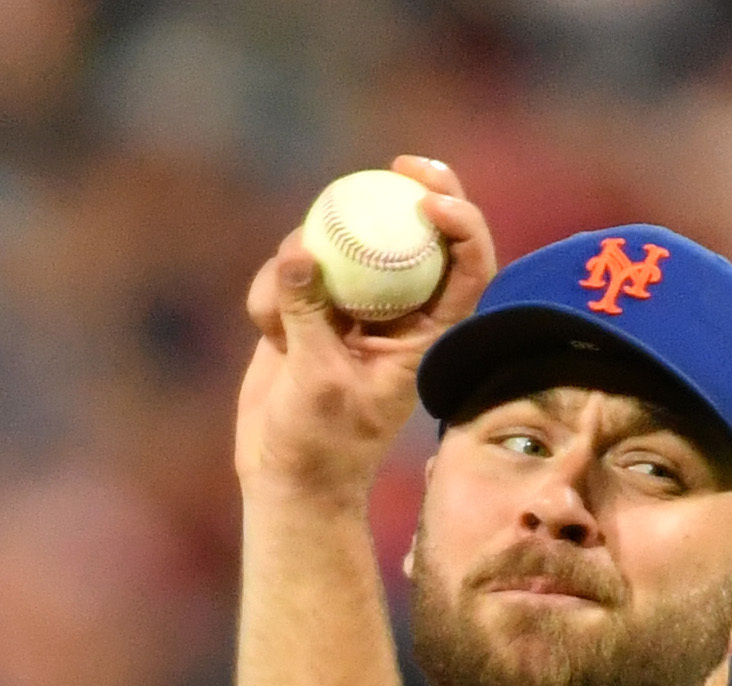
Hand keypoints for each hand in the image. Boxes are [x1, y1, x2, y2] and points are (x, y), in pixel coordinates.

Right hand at [236, 156, 497, 506]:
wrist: (285, 473)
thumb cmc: (321, 443)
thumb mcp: (318, 380)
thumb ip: (308, 314)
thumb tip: (298, 251)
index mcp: (427, 333)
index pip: (468, 267)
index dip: (463, 224)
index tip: (429, 201)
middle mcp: (397, 310)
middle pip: (417, 232)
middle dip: (411, 191)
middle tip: (395, 166)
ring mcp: (352, 303)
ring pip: (338, 244)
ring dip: (301, 264)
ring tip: (278, 321)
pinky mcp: (309, 305)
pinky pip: (290, 270)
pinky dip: (270, 292)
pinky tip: (263, 333)